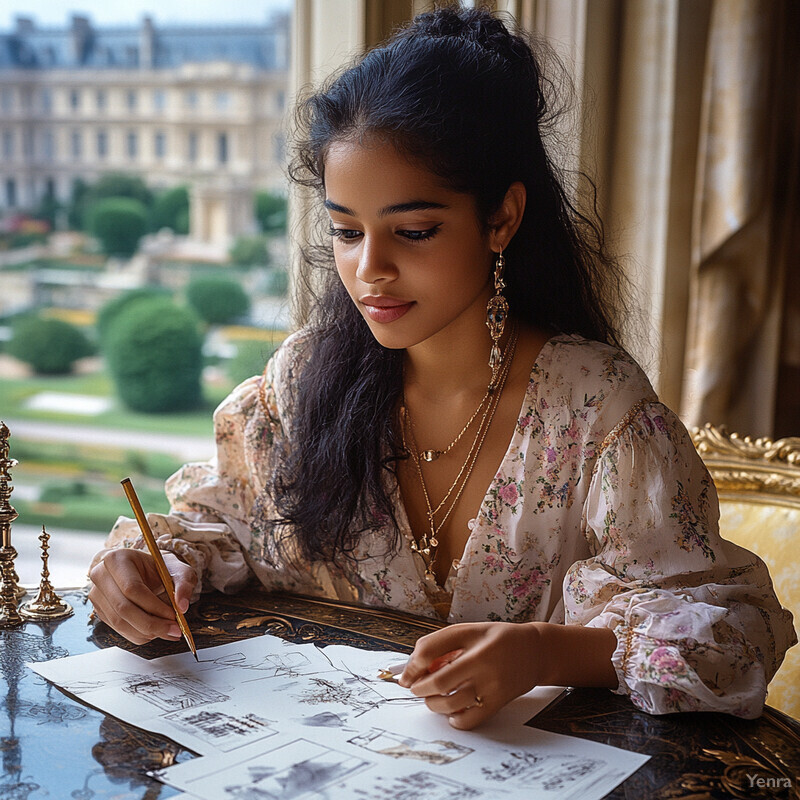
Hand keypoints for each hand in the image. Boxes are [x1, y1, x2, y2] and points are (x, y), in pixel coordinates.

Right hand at [88, 548, 196, 644]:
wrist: (143, 571)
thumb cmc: (159, 568)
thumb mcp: (177, 568)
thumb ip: (184, 583)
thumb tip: (182, 606)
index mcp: (117, 559)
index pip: (132, 588)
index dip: (154, 606)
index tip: (174, 615)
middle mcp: (101, 575)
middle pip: (123, 608)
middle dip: (151, 623)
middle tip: (174, 630)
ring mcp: (97, 594)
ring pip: (119, 622)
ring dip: (146, 632)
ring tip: (168, 631)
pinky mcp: (99, 610)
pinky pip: (118, 629)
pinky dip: (139, 635)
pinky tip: (155, 631)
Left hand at [398, 621, 542, 729]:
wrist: (535, 652)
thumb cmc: (497, 639)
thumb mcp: (468, 631)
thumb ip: (439, 644)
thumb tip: (412, 668)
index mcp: (474, 647)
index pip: (432, 657)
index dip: (413, 667)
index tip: (406, 674)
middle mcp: (484, 670)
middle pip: (439, 685)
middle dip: (420, 688)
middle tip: (417, 687)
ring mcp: (491, 690)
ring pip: (451, 706)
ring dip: (433, 704)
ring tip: (432, 696)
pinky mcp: (497, 705)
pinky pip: (469, 721)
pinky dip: (454, 719)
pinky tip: (451, 710)